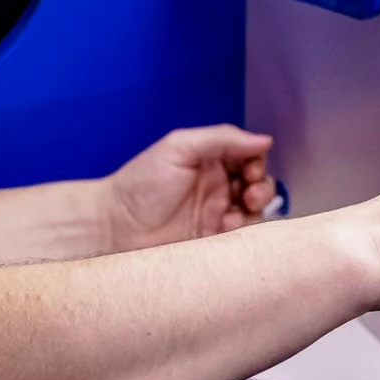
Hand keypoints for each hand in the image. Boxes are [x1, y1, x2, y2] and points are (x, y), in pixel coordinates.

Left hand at [105, 125, 278, 250]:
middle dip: (262, 187)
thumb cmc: (140, 184)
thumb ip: (221, 139)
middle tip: (250, 193)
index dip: (256, 161)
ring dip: (257, 209)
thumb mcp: (178, 147)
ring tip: (244, 208)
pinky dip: (243, 230)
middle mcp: (216, 185)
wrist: (115, 226)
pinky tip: (229, 226)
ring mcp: (215, 214)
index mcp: (209, 160)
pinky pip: (240, 235)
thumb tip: (264, 140)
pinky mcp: (212, 240)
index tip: (251, 169)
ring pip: (253, 210)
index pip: (248, 156)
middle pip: (257, 184)